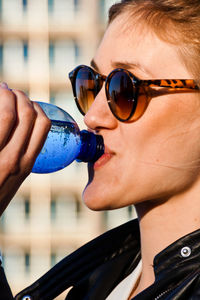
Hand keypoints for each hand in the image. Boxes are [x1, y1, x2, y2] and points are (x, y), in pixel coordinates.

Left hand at [0, 83, 50, 215]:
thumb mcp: (13, 180)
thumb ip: (19, 160)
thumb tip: (19, 135)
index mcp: (27, 164)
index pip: (43, 125)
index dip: (36, 107)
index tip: (28, 103)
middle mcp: (16, 159)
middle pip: (27, 114)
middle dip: (20, 96)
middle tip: (11, 92)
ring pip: (9, 114)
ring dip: (6, 95)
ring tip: (1, 90)